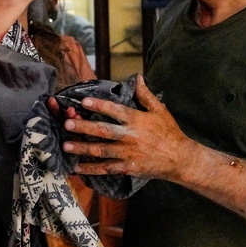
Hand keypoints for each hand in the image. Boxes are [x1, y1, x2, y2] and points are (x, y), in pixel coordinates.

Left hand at [62, 76, 195, 180]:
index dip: (99, 105)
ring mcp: (127, 153)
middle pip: (103, 131)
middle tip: (67, 125)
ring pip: (101, 150)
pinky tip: (77, 168)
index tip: (83, 102)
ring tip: (66, 146)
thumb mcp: (160, 111)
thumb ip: (145, 95)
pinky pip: (106, 168)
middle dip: (83, 128)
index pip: (115, 110)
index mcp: (137, 120)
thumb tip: (137, 77)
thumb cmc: (170, 132)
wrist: (180, 159)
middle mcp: (130, 136)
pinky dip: (91, 169)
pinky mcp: (127, 167)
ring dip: (82, 149)